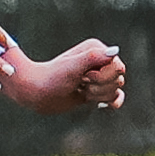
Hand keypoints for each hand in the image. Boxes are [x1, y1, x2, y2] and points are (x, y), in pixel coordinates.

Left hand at [6, 37, 127, 114]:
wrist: (36, 93)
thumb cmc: (52, 78)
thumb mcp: (72, 67)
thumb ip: (93, 57)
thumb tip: (115, 50)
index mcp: (98, 50)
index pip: (118, 67)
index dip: (103, 76)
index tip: (84, 77)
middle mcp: (100, 61)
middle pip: (118, 80)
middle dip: (99, 87)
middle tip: (81, 84)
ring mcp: (99, 76)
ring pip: (115, 90)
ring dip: (98, 95)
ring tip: (80, 90)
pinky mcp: (95, 90)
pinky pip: (116, 96)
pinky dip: (113, 102)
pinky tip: (101, 105)